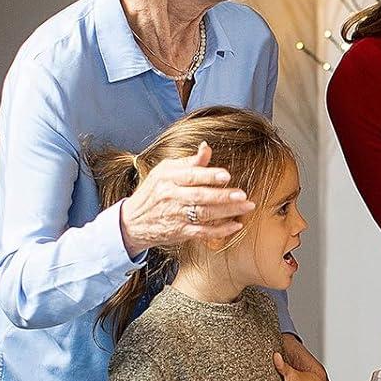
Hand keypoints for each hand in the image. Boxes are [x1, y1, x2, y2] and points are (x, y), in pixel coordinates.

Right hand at [118, 142, 253, 256]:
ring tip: (246, 206)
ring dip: (227, 211)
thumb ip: (188, 163)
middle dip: (222, 196)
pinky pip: (203, 232)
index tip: (226, 175)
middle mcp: (171, 196)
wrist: (133, 221)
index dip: (209, 175)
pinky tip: (236, 226)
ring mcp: (176, 216)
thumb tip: (207, 147)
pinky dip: (220, 230)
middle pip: (200, 196)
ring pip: (204, 214)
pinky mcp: (180, 232)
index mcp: (167, 178)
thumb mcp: (165, 171)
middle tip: (243, 194)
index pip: (190, 176)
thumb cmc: (154, 192)